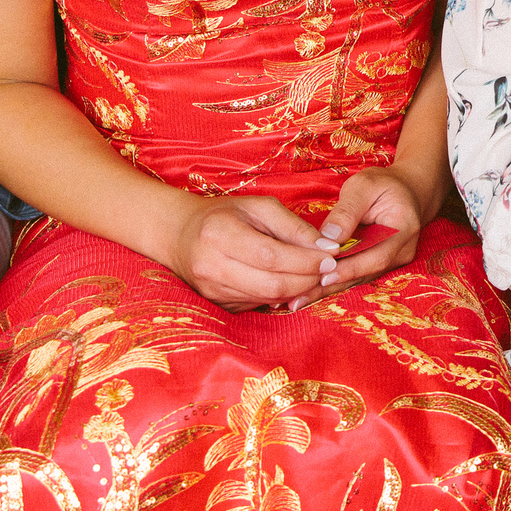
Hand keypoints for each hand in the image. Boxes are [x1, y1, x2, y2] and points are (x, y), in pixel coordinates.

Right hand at [172, 193, 337, 310]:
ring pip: (267, 298)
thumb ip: (293, 226)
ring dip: (297, 290)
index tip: (330, 256)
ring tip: (314, 275)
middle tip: (328, 270)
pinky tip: (291, 282)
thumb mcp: (259, 207)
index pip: (271, 255)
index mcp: (219, 233)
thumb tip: (327, 247)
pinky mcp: (217, 304)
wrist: (180, 235)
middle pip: (271, 283)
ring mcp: (212, 290)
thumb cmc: (225, 215)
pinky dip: (280, 296)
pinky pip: (257, 304)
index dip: (305, 260)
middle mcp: (211, 265)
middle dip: (307, 279)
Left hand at [294, 165, 431, 305]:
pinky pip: (356, 274)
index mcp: (403, 229)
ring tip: (299, 300)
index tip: (322, 277)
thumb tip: (327, 237)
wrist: (406, 190)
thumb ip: (347, 211)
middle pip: (365, 274)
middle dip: (331, 287)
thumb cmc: (383, 184)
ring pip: (358, 279)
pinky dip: (334, 281)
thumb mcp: (364, 186)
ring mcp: (393, 261)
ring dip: (328, 290)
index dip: (349, 269)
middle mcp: (402, 252)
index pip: (376, 256)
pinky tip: (311, 291)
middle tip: (300, 299)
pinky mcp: (380, 264)